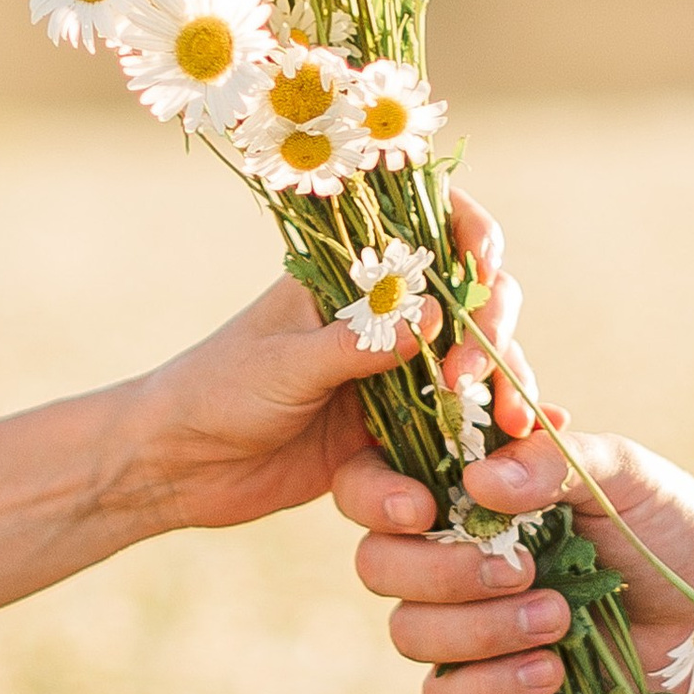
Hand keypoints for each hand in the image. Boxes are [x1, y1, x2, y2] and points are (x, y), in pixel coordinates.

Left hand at [116, 190, 518, 535]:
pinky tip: (513, 444)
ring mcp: (395, 370)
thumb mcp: (284, 364)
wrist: (180, 465)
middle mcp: (383, 315)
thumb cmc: (218, 391)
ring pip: (474, 360)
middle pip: (469, 297)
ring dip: (500, 382)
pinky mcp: (397, 427)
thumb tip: (432, 320)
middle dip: (492, 323)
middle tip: (472, 374)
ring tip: (503, 422)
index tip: (487, 264)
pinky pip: (454, 422)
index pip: (429, 228)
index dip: (472, 234)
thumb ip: (355, 344)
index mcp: (349, 275)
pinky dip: (484, 432)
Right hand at [336, 416, 693, 693]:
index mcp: (464, 487)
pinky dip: (489, 688)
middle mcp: (448, 551)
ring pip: (409, 633)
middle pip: (378, 565)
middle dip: (442, 573)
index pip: (375, 483)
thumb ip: (553, 462)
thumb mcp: (620, 472)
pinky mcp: (489, 681)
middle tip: (522, 570)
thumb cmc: (665, 521)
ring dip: (479, 630)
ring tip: (559, 619)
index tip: (427, 508)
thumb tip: (478, 482)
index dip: (376, 495)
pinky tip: (550, 673)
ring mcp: (464, 620)